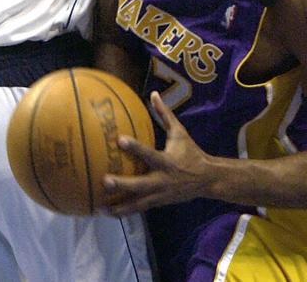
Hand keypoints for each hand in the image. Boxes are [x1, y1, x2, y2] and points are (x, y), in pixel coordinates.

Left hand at [99, 92, 211, 214]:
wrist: (207, 180)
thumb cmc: (190, 152)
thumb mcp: (180, 132)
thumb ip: (165, 114)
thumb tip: (153, 93)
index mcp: (167, 161)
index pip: (149, 154)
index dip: (135, 147)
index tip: (119, 140)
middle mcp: (162, 180)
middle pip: (140, 185)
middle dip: (122, 184)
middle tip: (104, 181)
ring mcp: (160, 195)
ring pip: (138, 203)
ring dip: (119, 206)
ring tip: (99, 207)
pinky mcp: (158, 203)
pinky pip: (139, 208)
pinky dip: (125, 211)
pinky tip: (109, 212)